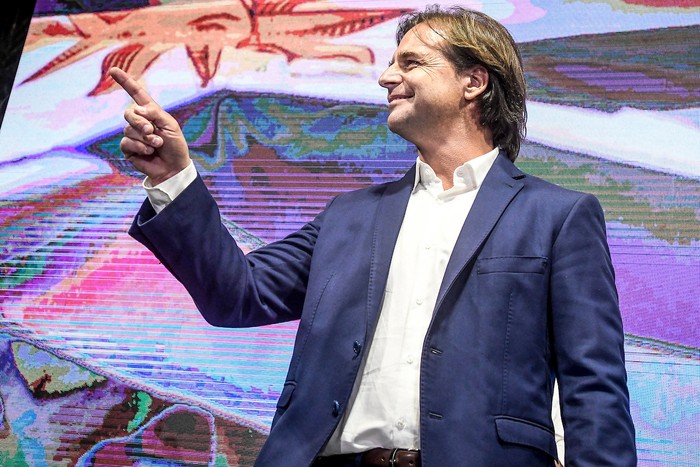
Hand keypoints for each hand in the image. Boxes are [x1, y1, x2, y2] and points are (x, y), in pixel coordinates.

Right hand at [109, 67, 190, 184]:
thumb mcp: (171, 126)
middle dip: (140, 122)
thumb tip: (138, 109)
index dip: (125, 82)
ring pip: (128, 130)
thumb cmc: (175, 146)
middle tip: (152, 130)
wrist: (174, 168)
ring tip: (157, 145)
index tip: (113, 70)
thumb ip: (155, 114)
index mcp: (151, 112)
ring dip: (146, 138)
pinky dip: (140, 147)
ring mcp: (132, 135)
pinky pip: (126, 142)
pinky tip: (149, 153)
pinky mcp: (128, 149)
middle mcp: (139, 121)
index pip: (136, 93)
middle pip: (129, 113)